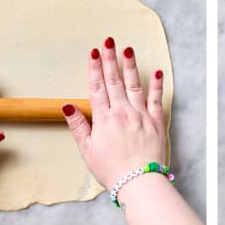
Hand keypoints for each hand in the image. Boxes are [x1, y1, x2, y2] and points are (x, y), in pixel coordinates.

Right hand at [62, 38, 166, 193]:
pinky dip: (156, 85)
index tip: (94, 52)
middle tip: (109, 41)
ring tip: (127, 50)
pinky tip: (155, 72)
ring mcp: (141, 116)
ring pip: (134, 85)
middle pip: (114, 80)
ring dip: (130, 66)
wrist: (138, 183)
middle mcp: (122, 112)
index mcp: (104, 119)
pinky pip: (157, 100)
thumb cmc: (112, 171)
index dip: (94, 68)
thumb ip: (79, 126)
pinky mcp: (156, 123)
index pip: (97, 87)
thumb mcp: (88, 151)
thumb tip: (67, 106)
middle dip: (110, 59)